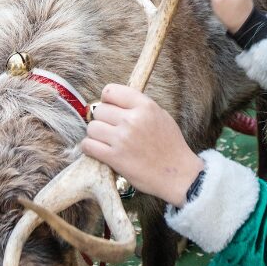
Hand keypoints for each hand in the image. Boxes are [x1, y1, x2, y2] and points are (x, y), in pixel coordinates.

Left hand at [82, 84, 202, 206]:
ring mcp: (122, 139)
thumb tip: (115, 102)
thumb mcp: (161, 116)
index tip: (110, 108)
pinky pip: (88, 145)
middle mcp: (132, 120)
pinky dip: (89, 147)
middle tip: (110, 128)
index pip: (111, 91)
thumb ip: (139, 106)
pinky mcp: (114, 157)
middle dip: (102, 119)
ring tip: (105, 141)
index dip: (107, 100)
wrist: (178, 174)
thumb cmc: (170, 146)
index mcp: (145, 106)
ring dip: (95, 134)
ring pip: (92, 128)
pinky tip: (98, 150)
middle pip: (99, 110)